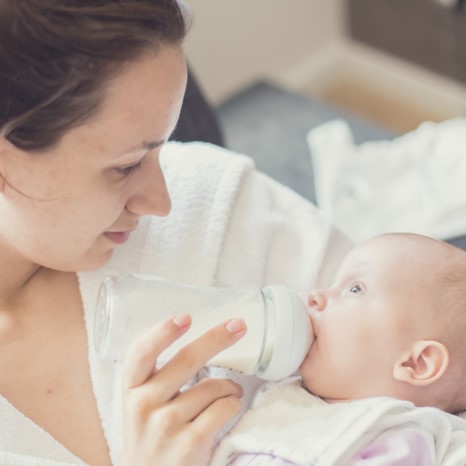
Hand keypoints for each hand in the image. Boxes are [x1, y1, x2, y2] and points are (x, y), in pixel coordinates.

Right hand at [121, 313, 245, 465]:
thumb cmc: (151, 437)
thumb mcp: (142, 406)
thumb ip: (157, 378)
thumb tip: (199, 340)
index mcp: (132, 390)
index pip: (140, 353)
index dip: (162, 332)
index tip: (185, 316)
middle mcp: (144, 405)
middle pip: (186, 360)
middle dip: (217, 338)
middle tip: (238, 325)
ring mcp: (166, 426)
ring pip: (212, 386)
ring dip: (230, 386)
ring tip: (231, 391)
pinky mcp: (189, 444)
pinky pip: (224, 408)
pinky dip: (233, 403)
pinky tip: (230, 407)